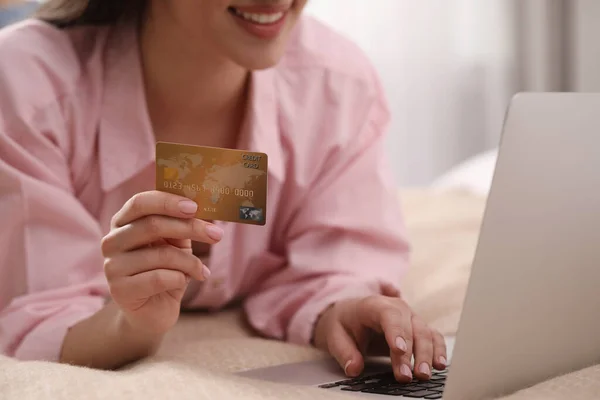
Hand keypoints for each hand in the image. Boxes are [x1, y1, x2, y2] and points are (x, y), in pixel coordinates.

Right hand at [101, 191, 222, 334]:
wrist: (153, 312)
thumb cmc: (166, 271)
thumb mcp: (175, 243)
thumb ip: (181, 224)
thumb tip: (202, 207)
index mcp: (123, 222)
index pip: (140, 202)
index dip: (167, 202)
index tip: (195, 207)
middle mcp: (111, 241)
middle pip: (152, 225)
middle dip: (190, 228)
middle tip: (217, 234)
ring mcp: (112, 266)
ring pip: (161, 254)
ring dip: (190, 262)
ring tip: (201, 270)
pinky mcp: (120, 290)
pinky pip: (159, 278)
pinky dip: (181, 278)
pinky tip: (187, 281)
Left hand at [313, 296, 446, 381]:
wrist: (351, 314)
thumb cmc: (344, 323)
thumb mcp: (334, 335)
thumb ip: (344, 352)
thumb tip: (353, 368)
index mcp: (375, 305)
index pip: (389, 316)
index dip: (395, 332)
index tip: (399, 350)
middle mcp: (397, 308)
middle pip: (410, 327)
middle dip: (411, 353)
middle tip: (406, 376)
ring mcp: (410, 317)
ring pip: (425, 333)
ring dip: (427, 355)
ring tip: (423, 375)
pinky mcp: (418, 328)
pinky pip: (433, 337)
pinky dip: (439, 350)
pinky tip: (440, 365)